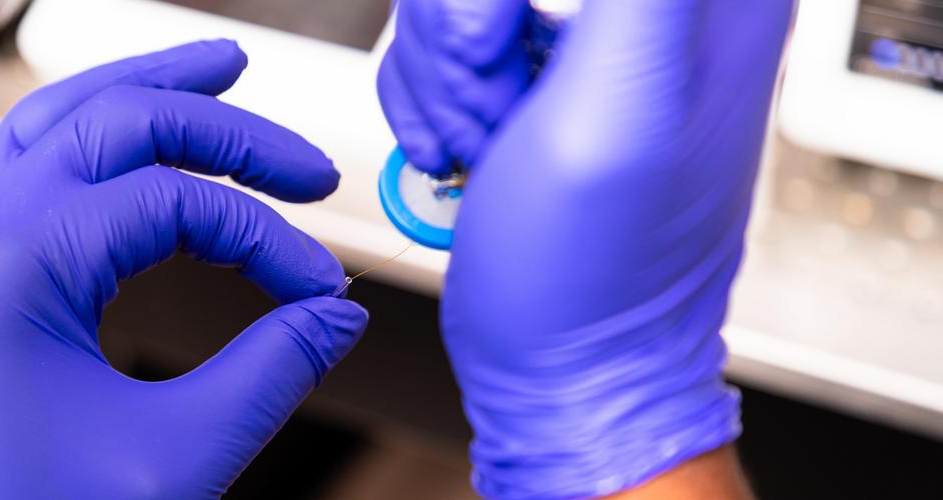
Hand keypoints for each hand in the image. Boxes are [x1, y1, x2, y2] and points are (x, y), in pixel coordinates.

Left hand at [0, 40, 367, 498]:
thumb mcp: (171, 461)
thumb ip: (269, 374)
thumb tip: (338, 317)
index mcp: (11, 265)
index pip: (174, 201)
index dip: (266, 237)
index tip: (322, 291)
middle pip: (117, 122)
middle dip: (224, 127)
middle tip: (306, 165)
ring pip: (57, 122)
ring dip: (144, 93)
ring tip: (216, 75)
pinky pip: (20, 168)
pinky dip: (84, 138)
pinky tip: (119, 142)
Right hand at [389, 0, 792, 496]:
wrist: (559, 363)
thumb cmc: (592, 274)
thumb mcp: (614, 108)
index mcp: (696, 1)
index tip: (505, 44)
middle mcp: (648, 10)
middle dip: (461, 32)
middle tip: (497, 106)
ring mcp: (580, 40)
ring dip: (440, 75)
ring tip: (486, 146)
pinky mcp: (530, 74)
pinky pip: (439, 38)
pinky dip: (430, 98)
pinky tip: (470, 150)